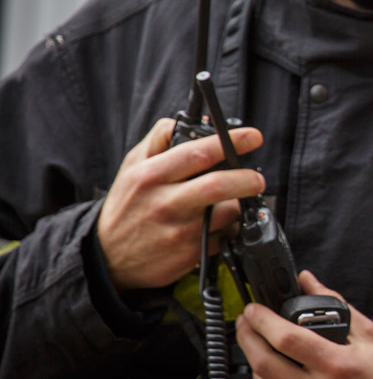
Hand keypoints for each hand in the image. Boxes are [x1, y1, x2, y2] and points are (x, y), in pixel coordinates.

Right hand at [97, 118, 264, 291]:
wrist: (109, 257)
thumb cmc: (126, 206)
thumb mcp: (132, 166)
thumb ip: (159, 139)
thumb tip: (186, 121)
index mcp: (150, 176)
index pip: (197, 153)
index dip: (230, 143)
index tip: (251, 137)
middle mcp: (165, 204)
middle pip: (218, 186)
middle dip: (247, 179)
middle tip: (256, 178)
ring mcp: (179, 232)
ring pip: (227, 213)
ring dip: (239, 206)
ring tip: (232, 202)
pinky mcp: (191, 254)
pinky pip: (226, 236)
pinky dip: (231, 228)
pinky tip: (219, 223)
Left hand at [236, 270, 372, 378]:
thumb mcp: (370, 335)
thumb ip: (337, 305)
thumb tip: (310, 283)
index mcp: (337, 364)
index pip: (285, 338)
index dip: (262, 320)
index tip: (254, 310)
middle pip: (264, 362)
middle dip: (246, 337)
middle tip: (246, 324)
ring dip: (253, 363)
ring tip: (257, 347)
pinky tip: (274, 374)